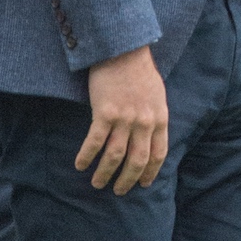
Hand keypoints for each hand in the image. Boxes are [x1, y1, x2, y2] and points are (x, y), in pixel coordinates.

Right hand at [75, 45, 167, 195]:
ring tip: (97, 183)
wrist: (123, 49)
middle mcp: (144, 122)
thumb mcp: (157, 94)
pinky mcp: (105, 113)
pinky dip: (87, 156)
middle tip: (118, 191)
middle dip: (127, 180)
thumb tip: (151, 136)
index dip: (150, 173)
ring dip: (105, 174)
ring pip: (115, 157)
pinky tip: (80, 164)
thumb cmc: (139, 70)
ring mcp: (125, 118)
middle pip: (137, 161)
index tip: (143, 184)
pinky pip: (95, 142)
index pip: (158, 154)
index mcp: (160, 117)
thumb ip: (155, 116)